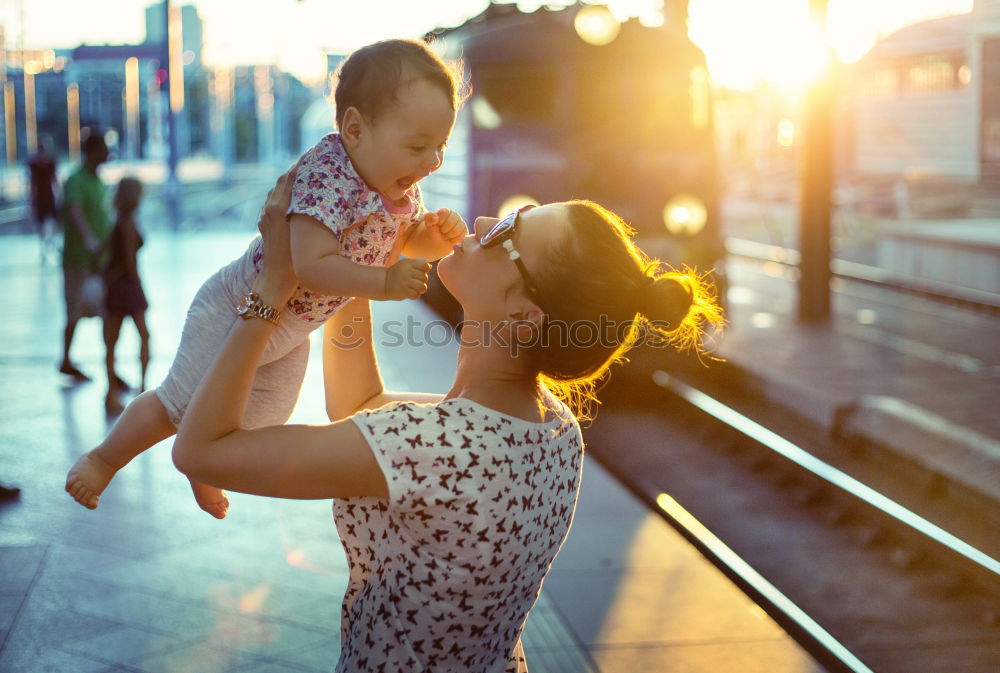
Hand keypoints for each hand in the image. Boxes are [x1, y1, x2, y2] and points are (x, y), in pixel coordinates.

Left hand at [254, 158, 303, 304]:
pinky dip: (284, 193)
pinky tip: (294, 195)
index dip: (300, 164)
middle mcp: (268, 208)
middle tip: (311, 160)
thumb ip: (304, 209)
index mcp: (278, 208)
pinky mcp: (265, 224)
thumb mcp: (301, 232)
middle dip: (295, 170)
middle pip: (282, 181)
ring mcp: (265, 216)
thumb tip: (316, 189)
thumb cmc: (293, 260)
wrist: (275, 278)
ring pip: (277, 190)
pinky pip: (274, 201)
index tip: (312, 153)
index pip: (290, 178)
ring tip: (304, 174)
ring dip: (289, 181)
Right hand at [383, 257, 430, 299]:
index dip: (425, 269)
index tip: (420, 272)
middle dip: (423, 281)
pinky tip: (411, 293)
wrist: (384, 283)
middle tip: (416, 282)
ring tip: (416, 289)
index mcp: (408, 263)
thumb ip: (418, 263)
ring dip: (421, 289)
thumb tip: (429, 266)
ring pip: (422, 287)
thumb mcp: (406, 264)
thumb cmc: (398, 273)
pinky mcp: (403, 291)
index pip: (424, 265)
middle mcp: (407, 271)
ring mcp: (405, 282)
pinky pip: (416, 295)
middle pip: (425, 277)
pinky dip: (415, 295)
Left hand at [424, 208, 466, 246]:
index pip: (444, 214)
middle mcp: (455, 216)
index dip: (439, 222)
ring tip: (445, 236)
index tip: (436, 226)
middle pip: (450, 223)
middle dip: (443, 230)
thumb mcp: (428, 224)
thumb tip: (435, 218)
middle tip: (440, 232)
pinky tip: (450, 240)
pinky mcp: (464, 232)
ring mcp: (461, 224)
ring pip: (457, 231)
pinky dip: (454, 240)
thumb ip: (429, 218)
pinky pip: (461, 237)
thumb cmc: (432, 231)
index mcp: (446, 211)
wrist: (436, 242)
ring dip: (448, 236)